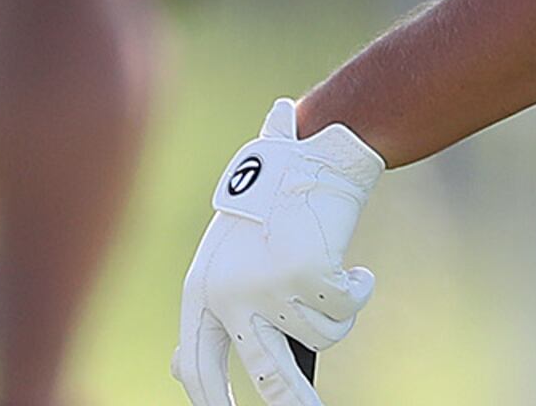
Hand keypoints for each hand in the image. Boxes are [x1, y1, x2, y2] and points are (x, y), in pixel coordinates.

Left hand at [172, 98, 383, 405]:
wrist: (308, 154)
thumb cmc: (265, 211)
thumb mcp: (224, 259)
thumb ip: (208, 313)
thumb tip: (179, 371)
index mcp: (201, 289)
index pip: (198, 363)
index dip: (209, 400)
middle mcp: (231, 292)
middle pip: (267, 374)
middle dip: (294, 404)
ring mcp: (271, 284)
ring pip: (322, 334)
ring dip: (336, 312)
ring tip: (330, 273)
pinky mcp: (309, 273)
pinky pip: (345, 308)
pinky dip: (357, 288)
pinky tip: (350, 262)